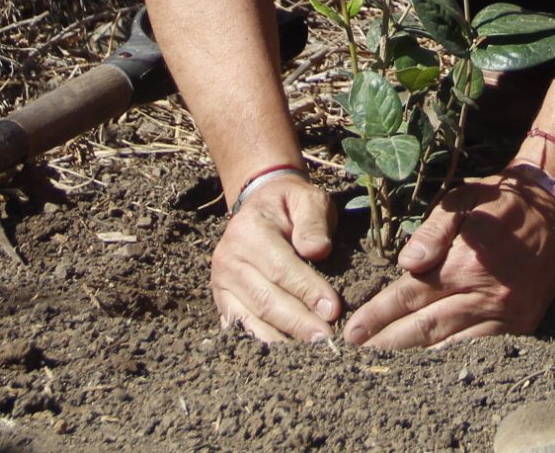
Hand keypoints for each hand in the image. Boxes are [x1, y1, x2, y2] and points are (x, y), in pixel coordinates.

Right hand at [210, 175, 339, 341]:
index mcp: (248, 231)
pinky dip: (263, 343)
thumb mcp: (307, 199)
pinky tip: (286, 356)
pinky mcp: (223, 301)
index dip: (307, 290)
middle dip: (298, 323)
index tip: (333, 310)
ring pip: (251, 319)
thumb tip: (317, 251)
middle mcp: (227, 258)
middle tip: (326, 341)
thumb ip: (313, 221)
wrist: (260, 206)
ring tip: (309, 355)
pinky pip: (241, 328)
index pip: (280, 268)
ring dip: (281, 340)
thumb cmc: (291, 206)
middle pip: (265, 299)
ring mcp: (221, 283)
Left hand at [342, 175, 554, 347]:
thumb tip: (407, 263)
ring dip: (415, 352)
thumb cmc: (500, 202)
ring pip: (450, 342)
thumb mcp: (462, 199)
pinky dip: (450, 350)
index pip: (411, 297)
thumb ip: (432, 231)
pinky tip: (428, 354)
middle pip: (425, 328)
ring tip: (385, 358)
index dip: (378, 315)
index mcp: (466, 264)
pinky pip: (477, 344)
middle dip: (387, 342)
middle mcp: (486, 295)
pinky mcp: (521, 324)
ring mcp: (506, 314)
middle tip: (356, 353)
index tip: (352, 331)